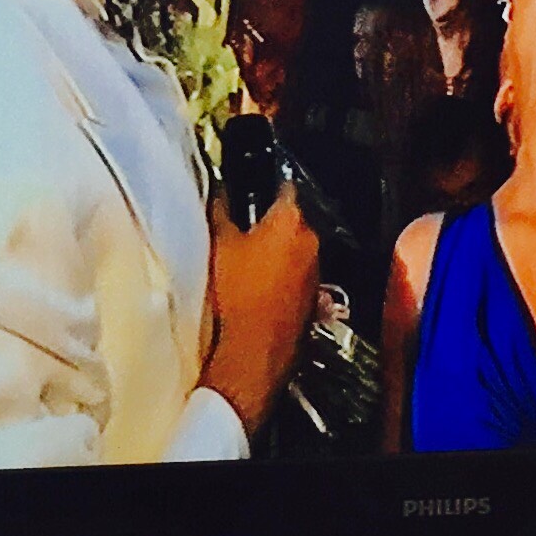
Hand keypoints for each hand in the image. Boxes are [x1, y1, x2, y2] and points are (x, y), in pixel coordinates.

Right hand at [198, 187, 320, 436]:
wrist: (255, 350)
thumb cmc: (238, 295)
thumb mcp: (220, 245)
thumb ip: (221, 212)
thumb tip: (219, 194)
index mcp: (290, 221)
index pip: (284, 187)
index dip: (267, 186)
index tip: (255, 188)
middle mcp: (311, 243)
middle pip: (292, 221)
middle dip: (271, 224)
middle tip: (243, 231)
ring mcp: (316, 272)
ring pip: (296, 250)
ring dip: (278, 253)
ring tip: (248, 264)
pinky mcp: (314, 298)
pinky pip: (298, 277)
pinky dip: (283, 278)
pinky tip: (258, 289)